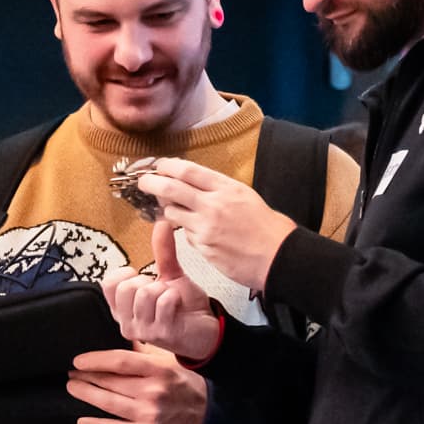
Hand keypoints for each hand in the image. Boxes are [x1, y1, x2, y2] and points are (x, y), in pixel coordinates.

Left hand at [68, 344, 207, 423]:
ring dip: (86, 394)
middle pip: (110, 382)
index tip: (78, 360)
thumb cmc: (185, 385)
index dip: (95, 360)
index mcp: (159, 370)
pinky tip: (82, 420)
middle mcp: (153, 392)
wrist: (207, 416)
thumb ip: (145, 352)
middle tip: (72, 372)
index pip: (120, 362)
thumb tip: (123, 335)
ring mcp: (149, 414)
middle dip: (86, 376)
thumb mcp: (169, 363)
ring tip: (72, 387)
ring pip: (108, 403)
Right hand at [103, 220, 221, 361]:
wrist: (207, 331)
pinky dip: (174, 297)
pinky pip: (163, 303)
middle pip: (125, 288)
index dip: (126, 273)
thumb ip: (163, 252)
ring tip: (171, 299)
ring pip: (144, 294)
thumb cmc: (184, 308)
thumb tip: (161, 223)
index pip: (108, 284)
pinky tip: (177, 304)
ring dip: (164, 290)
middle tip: (160, 291)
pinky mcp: (160, 334)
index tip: (143, 277)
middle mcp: (127, 323)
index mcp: (122, 310)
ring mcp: (143, 331)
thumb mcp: (171, 277)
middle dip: (148, 282)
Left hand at [139, 158, 296, 290]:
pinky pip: (187, 236)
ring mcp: (206, 227)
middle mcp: (213, 205)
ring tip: (170, 209)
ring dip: (167, 211)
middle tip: (143, 182)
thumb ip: (220, 191)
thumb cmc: (268, 228)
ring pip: (172, 214)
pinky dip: (188, 233)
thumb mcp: (246, 197)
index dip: (169, 166)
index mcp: (227, 188)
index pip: (189, 171)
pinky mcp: (204, 247)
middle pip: (171, 189)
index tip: (160, 166)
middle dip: (152, 183)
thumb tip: (197, 187)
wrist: (279, 257)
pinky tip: (201, 234)